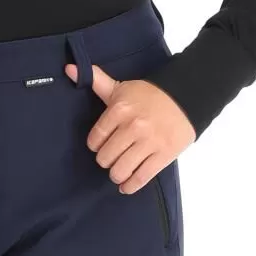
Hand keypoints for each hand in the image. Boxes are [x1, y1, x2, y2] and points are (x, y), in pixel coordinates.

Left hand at [66, 63, 194, 190]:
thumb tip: (69, 68)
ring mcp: (149, 142)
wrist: (186, 97)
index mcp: (119, 110)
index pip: (95, 139)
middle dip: (106, 160)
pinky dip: (130, 186)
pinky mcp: (164, 155)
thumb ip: (96, 81)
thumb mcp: (121, 87)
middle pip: (105, 158)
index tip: (100, 146)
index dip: (96, 146)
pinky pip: (141, 178)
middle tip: (112, 158)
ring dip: (117, 175)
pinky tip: (126, 186)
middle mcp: (132, 127)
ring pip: (120, 170)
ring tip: (119, 172)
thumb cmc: (150, 94)